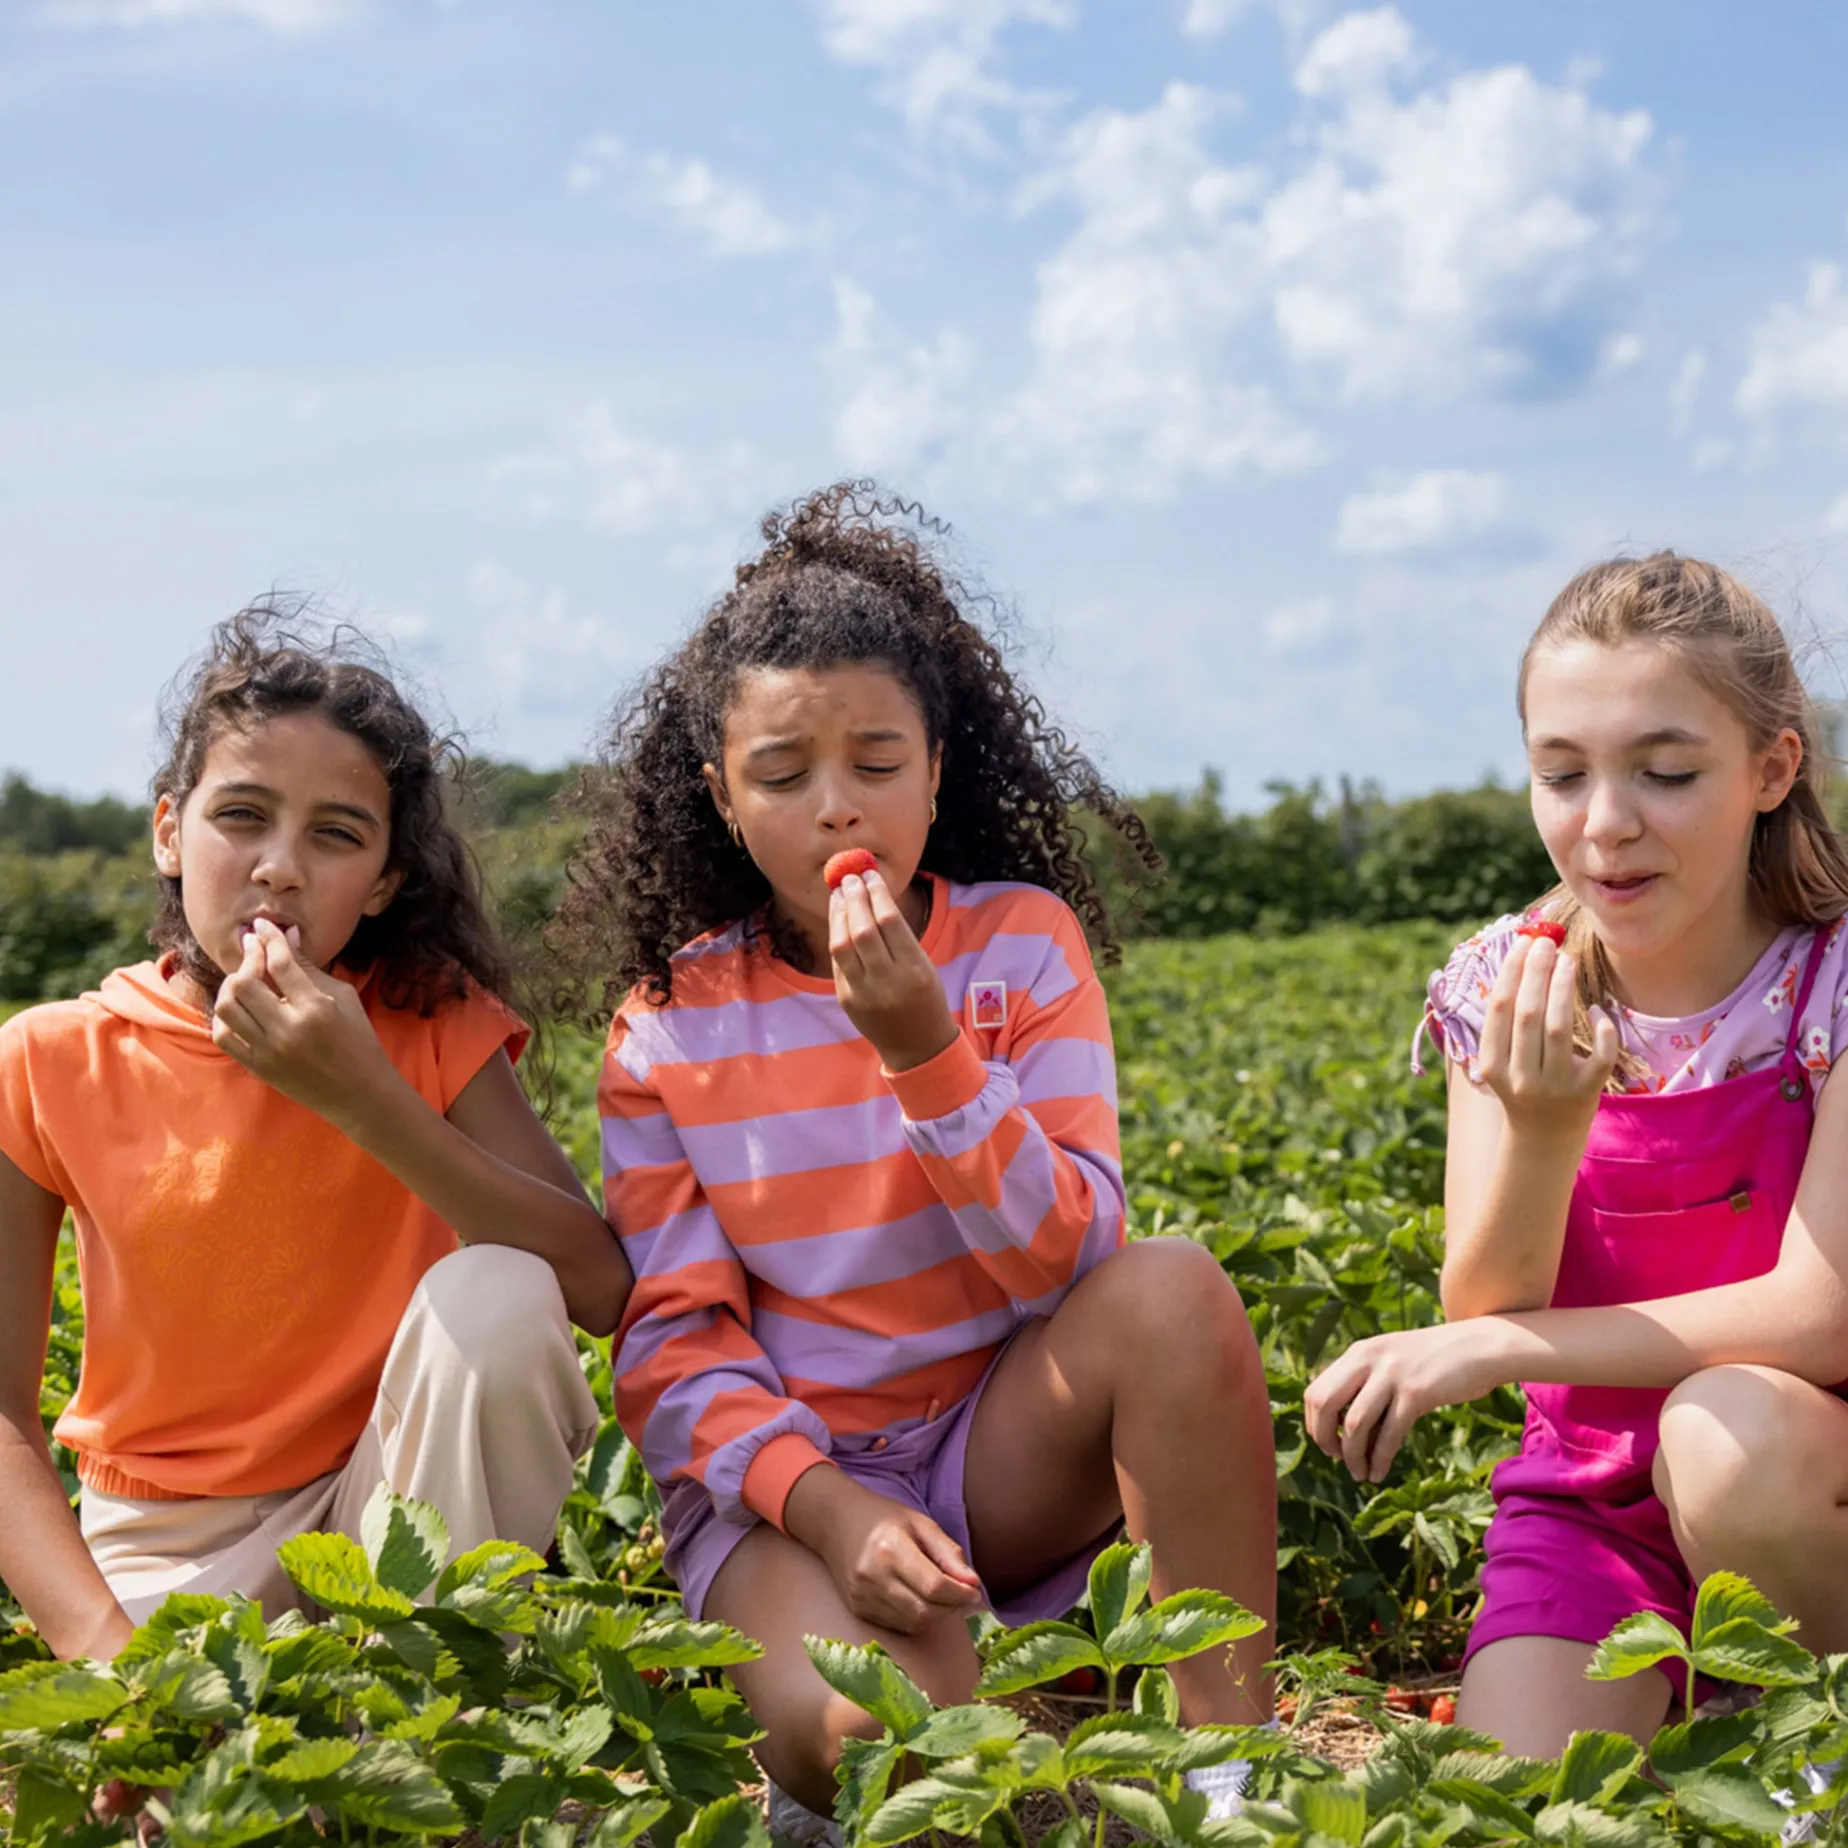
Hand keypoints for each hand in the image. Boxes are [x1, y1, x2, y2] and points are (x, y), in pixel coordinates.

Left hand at [211, 919, 395, 1125]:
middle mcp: (288, 1028)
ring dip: (231, 986)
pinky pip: (223, 1036)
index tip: (262, 926)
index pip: (282, 963)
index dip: (269, 939)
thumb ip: (312, 968)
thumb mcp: (345, 998)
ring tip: (244, 978)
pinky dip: (224, 1016)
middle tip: (254, 948)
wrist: (358, 1092)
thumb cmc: (358, 1041)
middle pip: (246, 982)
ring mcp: (269, 1050)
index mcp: (316, 1008)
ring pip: (227, 1007)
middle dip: (247, 958)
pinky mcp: (258, 1067)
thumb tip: (288, 938)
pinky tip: (238, 1007)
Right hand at [786, 1468, 982, 1633]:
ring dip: (936, 1615)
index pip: (934, 1586)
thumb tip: (973, 1583)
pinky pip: (897, 1625)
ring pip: (912, 1623)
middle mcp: (873, 1577)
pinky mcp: (857, 1609)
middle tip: (962, 1595)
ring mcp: (862, 1596)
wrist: (835, 1523)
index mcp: (891, 1549)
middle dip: (951, 1608)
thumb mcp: (920, 1523)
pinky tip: (920, 1601)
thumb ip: (948, 1553)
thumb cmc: (883, 1518)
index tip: (975, 1591)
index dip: (960, 1594)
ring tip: (943, 1597)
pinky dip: (916, 1619)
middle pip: (925, 1610)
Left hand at [829, 871, 958, 1072]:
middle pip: (862, 930)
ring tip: (839, 894)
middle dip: (854, 899)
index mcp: (914, 970)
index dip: (876, 894)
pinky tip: (838, 920)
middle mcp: (887, 982)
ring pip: (841, 945)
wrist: (916, 1046)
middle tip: (850, 878)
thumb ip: (899, 935)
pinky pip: (837, 961)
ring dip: (838, 915)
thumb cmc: (926, 998)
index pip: (889, 922)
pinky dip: (835, 935)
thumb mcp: (924, 965)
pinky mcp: (846, 999)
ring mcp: (863, 993)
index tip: (869, 875)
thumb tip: (873, 894)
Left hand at [1304, 1320, 1512, 1482]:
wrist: (1480, 1346)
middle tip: (1337, 1458)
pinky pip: (1389, 1434)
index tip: (1329, 1443)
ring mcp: (1392, 1374)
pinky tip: (1379, 1473)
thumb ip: (1365, 1381)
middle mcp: (1368, 1359)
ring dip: (1353, 1456)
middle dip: (1324, 1438)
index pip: (1315, 1391)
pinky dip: (1380, 1459)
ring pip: (1355, 1424)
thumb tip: (1341, 1426)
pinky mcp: (1416, 1392)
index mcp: (1358, 1353)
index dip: (1315, 1423)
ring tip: (1360, 1474)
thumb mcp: (1391, 1361)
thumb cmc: (1435, 1361)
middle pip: (1324, 1404)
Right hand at [1476, 935, 1619, 1142]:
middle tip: (1547, 943)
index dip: (1511, 971)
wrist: (1542, 1141)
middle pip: (1528, 1013)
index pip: (1499, 1008)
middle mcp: (1520, 1077)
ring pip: (1558, 1029)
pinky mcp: (1586, 1094)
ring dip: (1563, 989)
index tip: (1524, 943)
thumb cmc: (1521, 1086)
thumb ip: (1506, 1019)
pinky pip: (1598, 1055)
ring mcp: (1554, 1087)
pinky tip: (1597, 1010)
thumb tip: (1522, 959)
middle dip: (1537, 972)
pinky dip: (1601, 1030)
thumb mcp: (1500, 1060)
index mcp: (1492, 1065)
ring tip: (1567, 961)